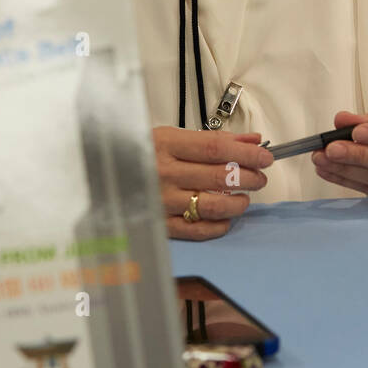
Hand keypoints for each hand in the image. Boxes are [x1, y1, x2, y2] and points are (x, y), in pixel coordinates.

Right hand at [153, 127, 273, 239]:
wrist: (103, 176)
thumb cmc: (141, 154)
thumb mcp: (171, 137)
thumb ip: (212, 139)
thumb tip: (251, 140)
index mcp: (165, 144)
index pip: (216, 148)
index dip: (246, 153)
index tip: (264, 156)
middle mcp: (163, 172)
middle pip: (218, 175)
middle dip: (249, 177)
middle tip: (259, 177)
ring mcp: (161, 200)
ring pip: (212, 205)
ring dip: (237, 203)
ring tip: (244, 198)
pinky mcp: (159, 224)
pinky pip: (197, 230)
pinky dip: (218, 226)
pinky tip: (225, 219)